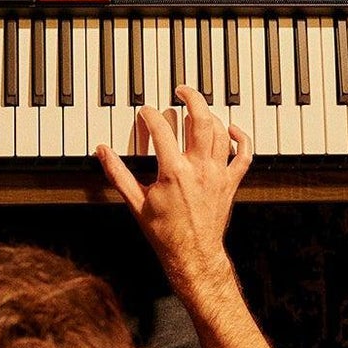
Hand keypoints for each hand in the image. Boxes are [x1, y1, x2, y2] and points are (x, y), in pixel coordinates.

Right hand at [96, 85, 251, 305]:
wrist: (193, 256)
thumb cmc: (165, 234)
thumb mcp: (135, 203)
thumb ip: (118, 174)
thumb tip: (103, 152)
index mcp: (174, 172)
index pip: (162, 130)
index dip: (151, 115)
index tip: (145, 113)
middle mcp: (199, 169)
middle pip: (201, 120)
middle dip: (191, 99)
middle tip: (181, 91)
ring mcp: (218, 175)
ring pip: (221, 133)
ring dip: (210, 115)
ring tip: (198, 109)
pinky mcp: (230, 183)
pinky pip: (244, 155)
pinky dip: (240, 139)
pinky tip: (231, 130)